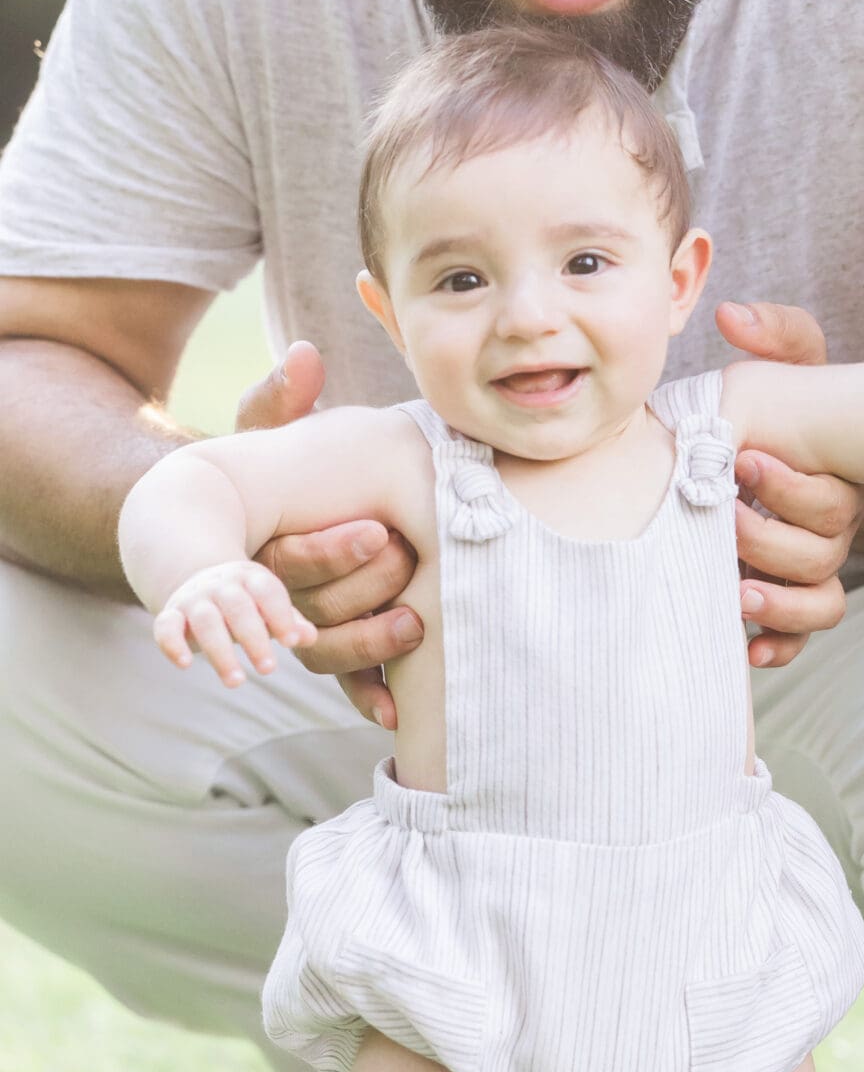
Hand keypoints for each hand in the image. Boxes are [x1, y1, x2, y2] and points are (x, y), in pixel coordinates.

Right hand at [154, 559, 315, 688]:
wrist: (200, 579)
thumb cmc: (248, 602)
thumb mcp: (270, 606)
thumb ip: (290, 621)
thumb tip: (310, 637)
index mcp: (251, 578)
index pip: (267, 590)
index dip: (279, 614)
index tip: (291, 641)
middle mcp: (221, 586)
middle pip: (237, 607)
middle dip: (253, 638)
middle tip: (269, 669)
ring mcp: (193, 599)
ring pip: (204, 621)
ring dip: (219, 652)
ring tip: (237, 682)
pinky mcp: (171, 614)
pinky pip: (165, 626)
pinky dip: (171, 644)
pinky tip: (185, 665)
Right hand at [237, 340, 419, 727]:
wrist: (241, 535)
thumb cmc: (271, 479)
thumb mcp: (267, 439)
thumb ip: (280, 403)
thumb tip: (302, 356)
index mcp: (261, 548)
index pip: (290, 559)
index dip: (331, 550)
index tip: (379, 530)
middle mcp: (272, 598)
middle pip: (311, 612)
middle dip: (361, 594)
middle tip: (410, 565)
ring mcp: (296, 632)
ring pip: (325, 654)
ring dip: (368, 650)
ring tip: (414, 626)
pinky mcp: (326, 655)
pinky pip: (343, 687)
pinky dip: (369, 700)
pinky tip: (398, 715)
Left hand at [716, 300, 861, 667]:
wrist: (736, 447)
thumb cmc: (773, 402)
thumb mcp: (783, 364)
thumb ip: (775, 333)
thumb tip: (734, 318)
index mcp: (833, 477)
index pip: (832, 498)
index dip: (790, 487)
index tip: (741, 460)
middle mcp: (831, 527)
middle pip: (823, 554)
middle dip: (772, 539)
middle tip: (723, 518)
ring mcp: (810, 565)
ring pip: (820, 600)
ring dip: (779, 601)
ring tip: (737, 592)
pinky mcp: (786, 597)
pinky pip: (799, 635)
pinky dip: (778, 645)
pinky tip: (747, 649)